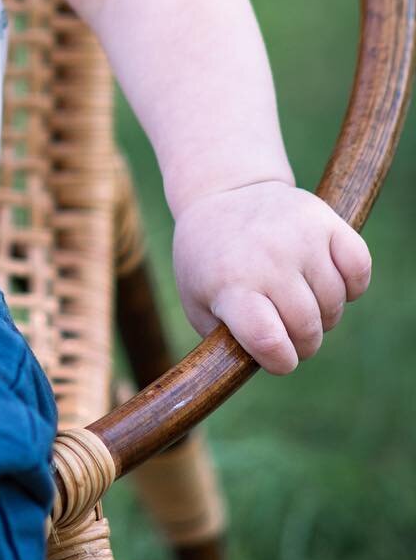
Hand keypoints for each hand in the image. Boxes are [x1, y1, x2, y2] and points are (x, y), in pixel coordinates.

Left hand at [171, 180, 371, 373]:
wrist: (221, 194)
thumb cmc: (211, 261)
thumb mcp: (198, 301)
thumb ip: (225, 342)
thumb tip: (260, 365)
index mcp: (230, 282)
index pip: (268, 341)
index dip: (280, 360)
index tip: (275, 353)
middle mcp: (266, 257)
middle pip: (307, 329)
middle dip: (300, 340)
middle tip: (281, 322)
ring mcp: (299, 236)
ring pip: (335, 305)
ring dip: (322, 313)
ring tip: (294, 295)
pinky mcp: (325, 219)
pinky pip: (360, 270)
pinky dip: (350, 284)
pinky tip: (322, 277)